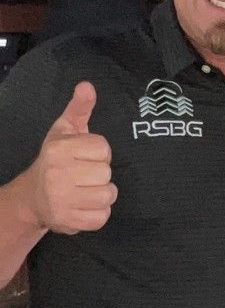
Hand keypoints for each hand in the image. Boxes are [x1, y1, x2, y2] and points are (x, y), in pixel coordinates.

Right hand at [23, 82, 115, 233]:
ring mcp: (61, 200)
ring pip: (108, 195)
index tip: (85, 156)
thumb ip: (80, 107)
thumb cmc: (57, 159)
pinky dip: (98, 214)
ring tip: (85, 190)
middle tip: (84, 175)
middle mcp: (57, 174)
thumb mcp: (66, 129)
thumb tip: (87, 86)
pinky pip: (102, 218)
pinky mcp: (67, 221)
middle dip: (100, 174)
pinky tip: (84, 205)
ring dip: (102, 194)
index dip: (99, 153)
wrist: (34, 196)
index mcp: (59, 149)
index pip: (103, 148)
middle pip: (106, 172)